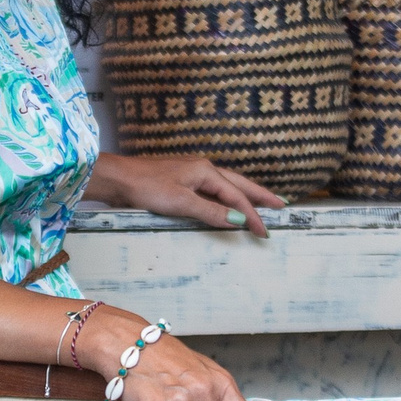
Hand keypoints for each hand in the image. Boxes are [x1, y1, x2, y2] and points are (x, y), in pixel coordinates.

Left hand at [85, 149, 285, 240]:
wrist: (119, 179)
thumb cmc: (147, 187)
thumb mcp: (181, 202)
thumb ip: (211, 211)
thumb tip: (239, 220)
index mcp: (206, 171)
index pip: (237, 195)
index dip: (253, 214)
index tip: (265, 232)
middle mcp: (203, 168)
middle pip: (239, 183)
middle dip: (261, 195)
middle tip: (282, 205)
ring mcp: (193, 173)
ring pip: (228, 185)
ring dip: (246, 194)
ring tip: (263, 203)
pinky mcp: (183, 180)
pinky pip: (214, 189)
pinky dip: (228, 197)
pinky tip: (228, 202)